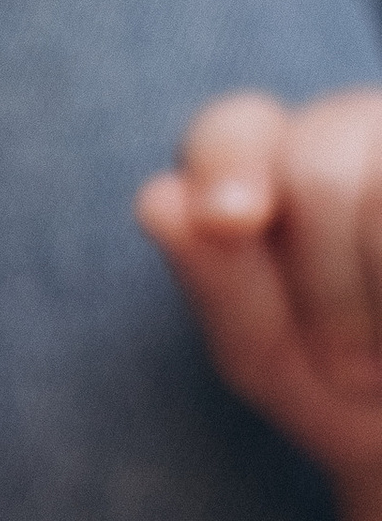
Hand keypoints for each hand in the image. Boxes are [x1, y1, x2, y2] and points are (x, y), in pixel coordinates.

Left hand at [140, 88, 381, 500]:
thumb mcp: (263, 351)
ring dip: (378, 296)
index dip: (229, 165)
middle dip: (326, 284)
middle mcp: (359, 130)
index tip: (232, 220)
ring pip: (376, 191)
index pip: (237, 129)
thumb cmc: (345, 391)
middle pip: (320, 162)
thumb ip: (215, 278)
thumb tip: (160, 199)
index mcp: (281, 160)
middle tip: (354, 366)